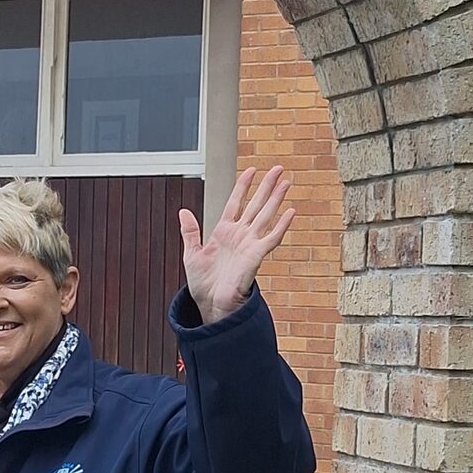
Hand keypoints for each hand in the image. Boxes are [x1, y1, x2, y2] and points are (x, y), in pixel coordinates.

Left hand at [179, 166, 295, 325]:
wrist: (210, 304)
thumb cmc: (203, 284)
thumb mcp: (191, 254)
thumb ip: (190, 232)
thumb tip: (183, 211)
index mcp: (223, 232)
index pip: (236, 202)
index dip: (243, 186)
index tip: (252, 170)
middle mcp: (239, 235)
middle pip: (256, 204)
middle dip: (267, 186)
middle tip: (279, 168)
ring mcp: (249, 244)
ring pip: (265, 215)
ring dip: (276, 199)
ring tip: (286, 182)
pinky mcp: (256, 256)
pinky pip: (271, 238)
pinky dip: (281, 226)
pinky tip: (290, 212)